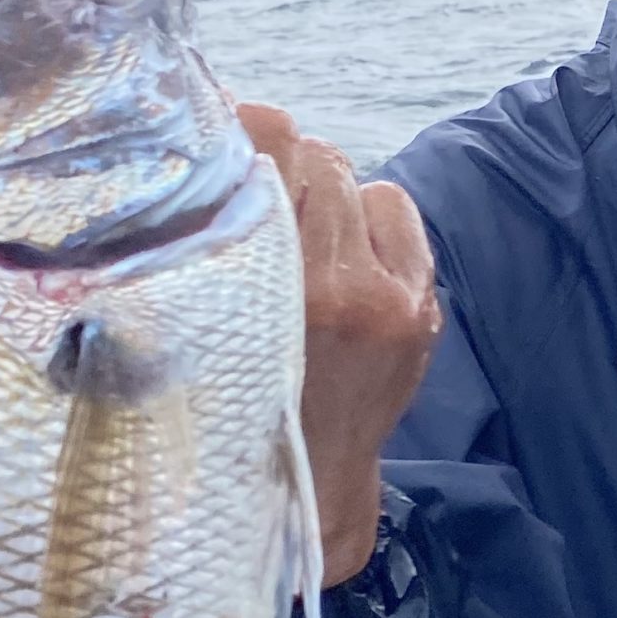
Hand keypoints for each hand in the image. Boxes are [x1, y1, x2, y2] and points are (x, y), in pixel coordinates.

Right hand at [241, 105, 441, 587]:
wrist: (306, 485)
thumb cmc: (228, 403)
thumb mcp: (193, 324)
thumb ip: (203, 238)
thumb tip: (212, 132)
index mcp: (273, 289)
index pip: (267, 146)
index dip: (242, 131)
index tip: (220, 142)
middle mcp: (343, 288)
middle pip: (315, 156)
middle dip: (282, 165)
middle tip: (255, 192)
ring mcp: (395, 299)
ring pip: (358, 181)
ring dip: (326, 194)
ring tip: (298, 232)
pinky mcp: (423, 308)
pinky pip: (395, 212)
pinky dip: (368, 219)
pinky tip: (340, 250)